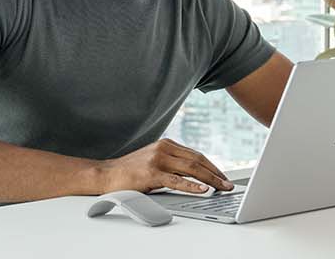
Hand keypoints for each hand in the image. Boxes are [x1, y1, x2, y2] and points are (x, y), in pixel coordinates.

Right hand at [94, 138, 233, 194]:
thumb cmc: (130, 171)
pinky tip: (203, 190)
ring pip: (191, 169)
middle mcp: (163, 148)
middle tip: (228, 184)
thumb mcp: (154, 160)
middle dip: (216, 173)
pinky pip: (176, 180)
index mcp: (166, 144)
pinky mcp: (151, 173)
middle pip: (198, 160)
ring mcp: (157, 160)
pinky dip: (192, 186)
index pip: (196, 155)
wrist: (106, 174)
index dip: (213, 166)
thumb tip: (196, 175)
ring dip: (210, 179)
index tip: (223, 177)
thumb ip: (172, 162)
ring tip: (222, 188)